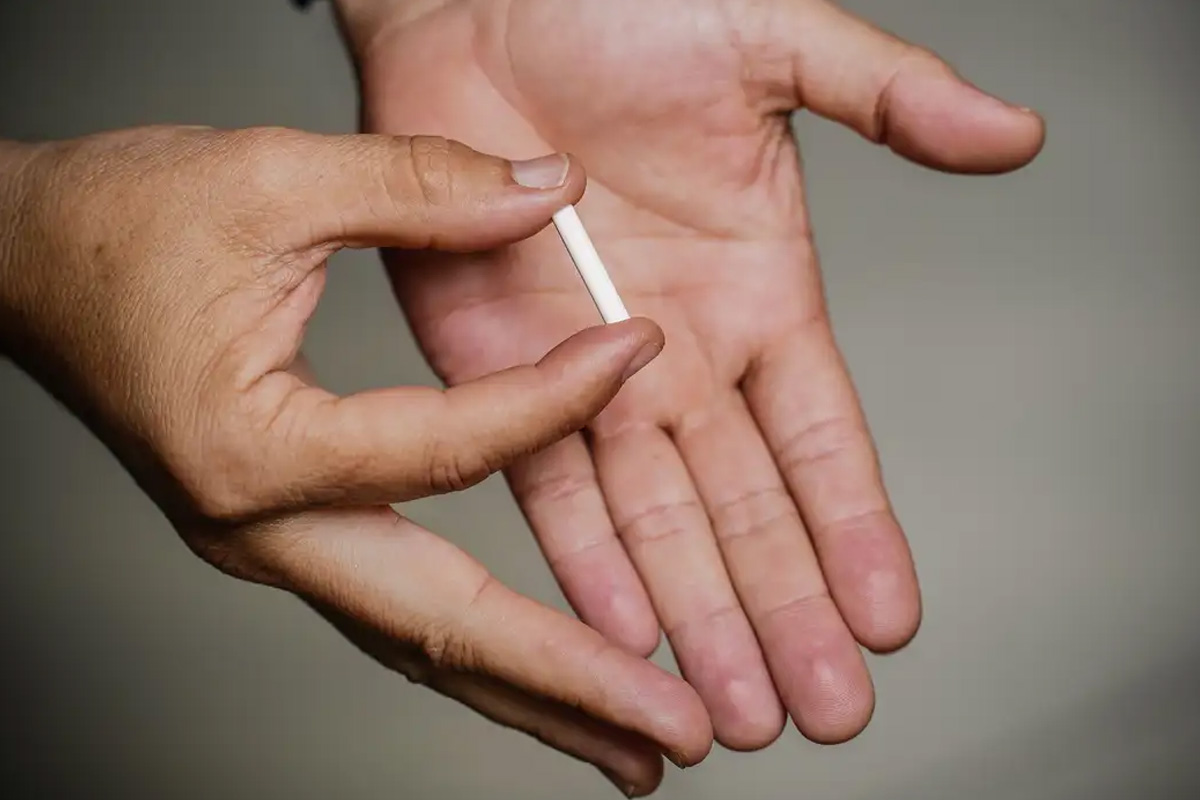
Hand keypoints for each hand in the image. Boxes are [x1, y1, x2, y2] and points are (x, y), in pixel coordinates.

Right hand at [0, 127, 711, 795]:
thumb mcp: (272, 178)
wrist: (22, 260)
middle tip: (680, 734)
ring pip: (421, 646)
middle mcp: (259, 529)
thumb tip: (546, 192)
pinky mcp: (286, 535)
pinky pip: (398, 611)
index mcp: (253, 450)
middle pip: (439, 627)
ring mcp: (271, 547)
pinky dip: (479, 655)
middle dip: (570, 683)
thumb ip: (419, 186)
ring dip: (536, 699)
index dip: (558, 399)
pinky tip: (545, 675)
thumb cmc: (117, 223)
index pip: (447, 450)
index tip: (639, 351)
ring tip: (639, 748)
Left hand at [339, 0, 1045, 748]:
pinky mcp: (498, 366)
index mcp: (759, 292)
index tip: (889, 618)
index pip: (823, 436)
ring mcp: (588, 369)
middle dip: (784, 606)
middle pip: (745, 504)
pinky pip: (545, 480)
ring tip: (734, 705)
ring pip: (655, 518)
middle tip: (824, 708)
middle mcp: (682, 352)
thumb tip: (1013, 134)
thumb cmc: (622, 11)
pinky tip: (619, 633)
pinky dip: (585, 560)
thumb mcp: (775, 45)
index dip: (855, 527)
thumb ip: (888, 95)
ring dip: (694, 612)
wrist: (483, 0)